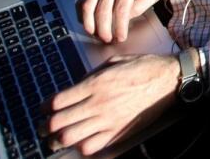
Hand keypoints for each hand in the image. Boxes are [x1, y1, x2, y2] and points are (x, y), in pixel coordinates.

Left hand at [41, 54, 179, 155]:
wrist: (167, 80)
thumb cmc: (142, 68)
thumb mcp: (113, 63)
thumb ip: (91, 76)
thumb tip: (75, 87)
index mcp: (95, 84)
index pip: (57, 101)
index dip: (43, 106)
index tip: (42, 108)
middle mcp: (98, 104)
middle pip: (58, 122)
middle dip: (44, 127)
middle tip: (42, 127)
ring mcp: (108, 120)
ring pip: (70, 138)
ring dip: (57, 140)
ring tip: (54, 139)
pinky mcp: (118, 132)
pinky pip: (91, 147)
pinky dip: (80, 146)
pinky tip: (80, 141)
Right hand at [79, 0, 168, 43]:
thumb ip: (139, 7)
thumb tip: (123, 19)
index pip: (121, 9)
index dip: (119, 27)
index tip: (120, 38)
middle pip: (102, 10)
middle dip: (103, 29)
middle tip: (108, 40)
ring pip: (87, 5)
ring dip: (90, 24)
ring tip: (97, 35)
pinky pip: (82, 1)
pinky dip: (82, 15)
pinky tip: (88, 24)